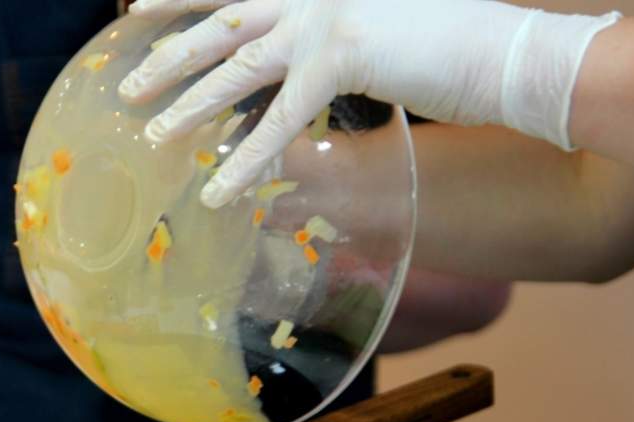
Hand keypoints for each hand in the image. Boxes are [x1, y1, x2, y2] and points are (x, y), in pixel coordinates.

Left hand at [119, 0, 619, 206]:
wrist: (507, 49)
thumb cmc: (451, 39)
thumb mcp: (378, 26)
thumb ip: (329, 36)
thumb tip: (294, 63)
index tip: (135, 8)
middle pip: (220, 24)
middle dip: (167, 57)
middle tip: (126, 89)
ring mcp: (323, 17)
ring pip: (236, 69)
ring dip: (189, 107)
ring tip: (151, 139)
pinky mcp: (342, 55)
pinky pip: (280, 119)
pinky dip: (247, 160)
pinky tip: (219, 192)